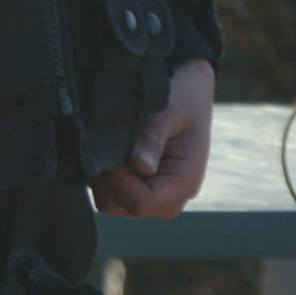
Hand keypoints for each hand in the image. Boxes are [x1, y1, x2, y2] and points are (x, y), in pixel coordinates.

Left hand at [91, 57, 212, 218]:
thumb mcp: (169, 109)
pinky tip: (111, 148)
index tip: (109, 148)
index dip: (117, 180)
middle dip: (107, 178)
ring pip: (114, 202)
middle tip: (105, 143)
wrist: (191, 88)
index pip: (140, 202)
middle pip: (123, 206)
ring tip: (110, 143)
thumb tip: (140, 167)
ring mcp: (157, 195)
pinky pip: (114, 192)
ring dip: (104, 176)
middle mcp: (171, 197)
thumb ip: (152, 137)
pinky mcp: (144, 187)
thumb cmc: (184, 97)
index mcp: (184, 183)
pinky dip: (105, 174)